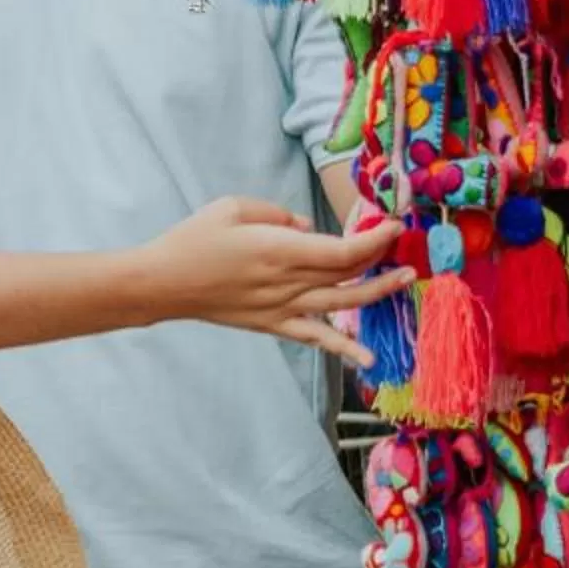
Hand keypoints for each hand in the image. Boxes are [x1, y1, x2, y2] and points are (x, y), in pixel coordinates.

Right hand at [146, 199, 407, 368]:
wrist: (164, 283)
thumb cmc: (195, 239)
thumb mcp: (234, 206)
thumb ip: (278, 213)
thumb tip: (308, 228)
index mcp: (279, 249)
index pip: (343, 251)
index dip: (375, 240)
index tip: (394, 225)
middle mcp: (287, 282)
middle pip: (347, 274)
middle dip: (380, 258)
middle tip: (403, 244)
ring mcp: (282, 308)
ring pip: (341, 304)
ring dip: (376, 294)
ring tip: (404, 281)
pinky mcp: (273, 325)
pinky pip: (315, 338)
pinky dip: (343, 349)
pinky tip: (367, 361)